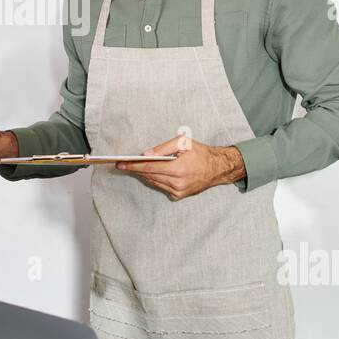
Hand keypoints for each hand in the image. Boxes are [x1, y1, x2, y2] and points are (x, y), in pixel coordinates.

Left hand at [114, 135, 244, 200]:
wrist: (217, 169)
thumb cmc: (201, 153)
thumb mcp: (183, 143)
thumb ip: (163, 148)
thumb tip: (145, 154)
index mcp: (178, 168)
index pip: (149, 167)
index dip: (133, 166)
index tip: (120, 164)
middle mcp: (177, 183)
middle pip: (149, 175)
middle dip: (135, 169)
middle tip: (122, 164)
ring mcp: (178, 191)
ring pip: (153, 182)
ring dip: (143, 174)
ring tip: (133, 167)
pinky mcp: (179, 195)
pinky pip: (161, 186)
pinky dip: (154, 179)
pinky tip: (149, 173)